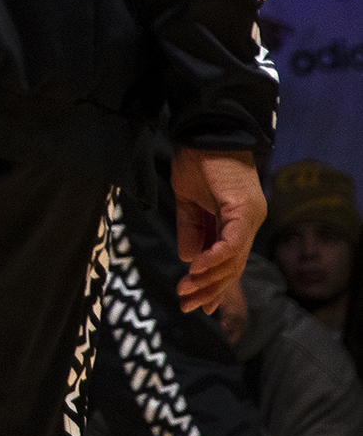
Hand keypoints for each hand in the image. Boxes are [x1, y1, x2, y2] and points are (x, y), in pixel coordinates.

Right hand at [175, 146, 266, 313]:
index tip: (195, 303)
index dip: (213, 284)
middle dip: (209, 289)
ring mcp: (251, 216)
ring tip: (185, 291)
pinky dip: (214, 258)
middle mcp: (250, 221)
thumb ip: (190, 229)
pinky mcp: (244, 210)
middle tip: (186, 305)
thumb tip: (189, 260)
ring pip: (233, 259)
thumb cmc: (194, 158)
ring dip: (208, 278)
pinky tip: (196, 269)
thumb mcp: (187, 200)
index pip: (229, 260)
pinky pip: (231, 243)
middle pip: (233, 266)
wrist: (201, 130)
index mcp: (238, 220)